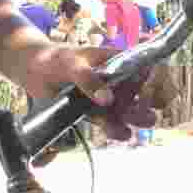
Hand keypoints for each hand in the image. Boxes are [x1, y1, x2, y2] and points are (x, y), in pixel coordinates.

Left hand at [25, 45, 155, 144]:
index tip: (151, 95)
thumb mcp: (72, 64)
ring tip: (130, 126)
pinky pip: (115, 125)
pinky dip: (119, 131)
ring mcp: (111, 98)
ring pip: (133, 112)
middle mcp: (120, 81)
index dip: (158, 83)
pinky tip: (120, 133)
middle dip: (148, 106)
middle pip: (148, 95)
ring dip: (136, 121)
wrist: (34, 72)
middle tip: (142, 113)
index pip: (150, 70)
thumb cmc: (55, 58)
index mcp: (120, 62)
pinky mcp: (100, 114)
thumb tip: (108, 100)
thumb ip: (89, 80)